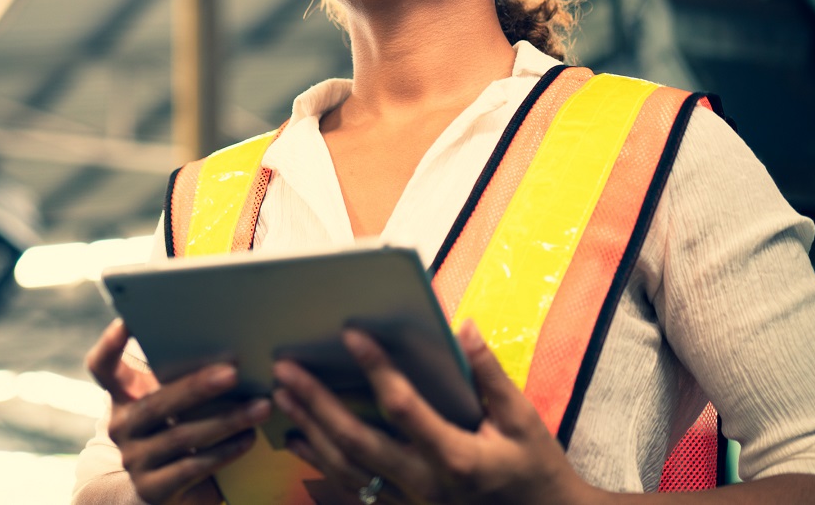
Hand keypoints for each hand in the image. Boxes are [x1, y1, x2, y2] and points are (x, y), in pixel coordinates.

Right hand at [86, 319, 271, 504]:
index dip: (110, 344)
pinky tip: (249, 438)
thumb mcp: (169, 406)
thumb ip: (179, 380)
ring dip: (226, 420)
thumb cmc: (174, 433)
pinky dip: (225, 451)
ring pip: (181, 436)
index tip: (128, 321)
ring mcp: (135, 459)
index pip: (101, 367)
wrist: (159, 494)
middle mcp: (121, 426)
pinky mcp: (154, 489)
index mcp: (121, 397)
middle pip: (155, 403)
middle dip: (197, 387)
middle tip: (234, 372)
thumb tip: (231, 349)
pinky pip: (193, 467)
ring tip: (260, 407)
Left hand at [271, 321, 592, 504]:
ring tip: (281, 396)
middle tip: (285, 368)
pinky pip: (352, 487)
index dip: (376, 369)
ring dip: (309, 430)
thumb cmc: (533, 469)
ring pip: (346, 467)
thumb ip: (489, 375)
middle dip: (316, 403)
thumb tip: (463, 327)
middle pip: (357, 441)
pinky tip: (296, 439)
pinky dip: (320, 462)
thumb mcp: (523, 421)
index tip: (350, 333)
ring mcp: (409, 502)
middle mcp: (423, 484)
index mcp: (455, 457)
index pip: (403, 407)